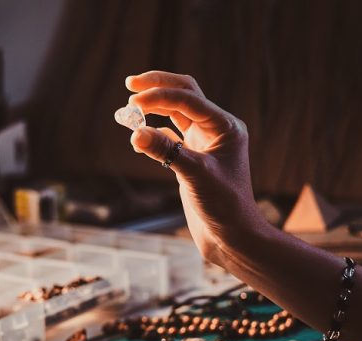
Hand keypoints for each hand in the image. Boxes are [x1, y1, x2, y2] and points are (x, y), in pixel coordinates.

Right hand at [124, 71, 262, 264]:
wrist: (232, 236)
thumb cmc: (224, 206)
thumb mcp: (195, 176)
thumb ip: (165, 152)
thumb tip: (135, 132)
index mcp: (225, 126)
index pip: (188, 100)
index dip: (160, 97)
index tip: (134, 102)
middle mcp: (216, 130)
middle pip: (185, 94)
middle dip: (158, 86)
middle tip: (130, 82)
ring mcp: (204, 143)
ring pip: (177, 112)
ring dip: (154, 106)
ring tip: (129, 106)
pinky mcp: (192, 158)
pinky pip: (171, 134)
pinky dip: (154, 130)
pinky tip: (139, 132)